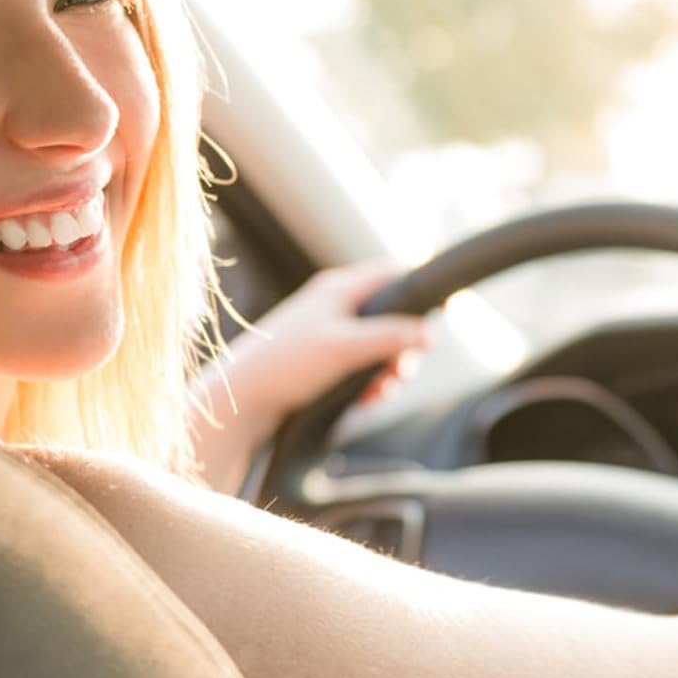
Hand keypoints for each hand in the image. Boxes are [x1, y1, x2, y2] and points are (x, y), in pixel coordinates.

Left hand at [223, 261, 435, 423]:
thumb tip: (433, 334)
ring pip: (378, 346)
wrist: (238, 402)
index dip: (420, 293)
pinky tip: (365, 400)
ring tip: (380, 391)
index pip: (394, 275)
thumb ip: (392, 337)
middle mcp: (335, 306)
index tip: (440, 317)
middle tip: (402, 370)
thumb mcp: (346, 347)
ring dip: (388, 370)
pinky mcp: (323, 362)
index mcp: (339, 289)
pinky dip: (369, 383)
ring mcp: (328, 334)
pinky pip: (361, 367)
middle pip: (392, 317)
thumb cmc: (284, 365)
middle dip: (404, 347)